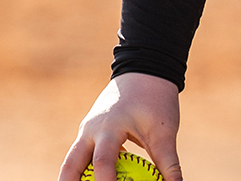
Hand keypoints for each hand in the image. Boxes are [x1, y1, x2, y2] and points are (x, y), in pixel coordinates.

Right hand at [58, 73, 183, 180]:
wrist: (144, 70)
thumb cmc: (156, 100)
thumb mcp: (164, 133)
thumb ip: (168, 164)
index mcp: (109, 127)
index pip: (103, 163)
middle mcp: (92, 129)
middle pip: (71, 164)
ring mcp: (87, 129)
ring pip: (72, 159)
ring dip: (73, 177)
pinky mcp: (90, 130)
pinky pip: (82, 154)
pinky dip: (84, 170)